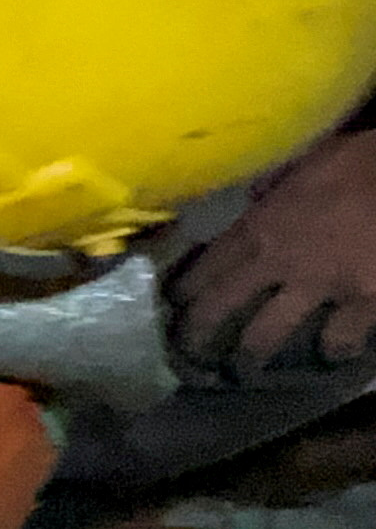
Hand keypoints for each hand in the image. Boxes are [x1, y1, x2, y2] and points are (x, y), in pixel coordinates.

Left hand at [171, 132, 375, 379]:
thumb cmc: (364, 160)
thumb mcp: (307, 161)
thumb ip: (275, 185)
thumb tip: (253, 197)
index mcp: (259, 225)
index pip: (205, 266)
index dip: (184, 290)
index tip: (172, 305)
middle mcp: (277, 262)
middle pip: (219, 308)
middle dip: (197, 334)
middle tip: (188, 350)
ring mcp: (319, 287)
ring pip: (268, 335)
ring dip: (253, 354)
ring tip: (245, 368)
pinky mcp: (363, 302)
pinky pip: (340, 339)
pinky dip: (335, 349)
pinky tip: (331, 354)